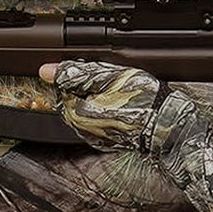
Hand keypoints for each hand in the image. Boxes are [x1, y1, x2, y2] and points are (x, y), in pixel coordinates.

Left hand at [39, 60, 164, 149]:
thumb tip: (46, 70)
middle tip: (111, 83)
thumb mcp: (107, 76)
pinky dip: (106, 112)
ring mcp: (94, 137)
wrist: (166, 122)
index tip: (97, 73)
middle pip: (73, 100)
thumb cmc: (141, 98)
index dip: (79, 76)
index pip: (63, 87)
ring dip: (97, 100)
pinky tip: (121, 106)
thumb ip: (74, 72)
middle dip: (87, 89)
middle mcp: (80, 129)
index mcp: (75, 111)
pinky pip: (98, 122)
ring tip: (119, 94)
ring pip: (86, 110)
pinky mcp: (106, 141)